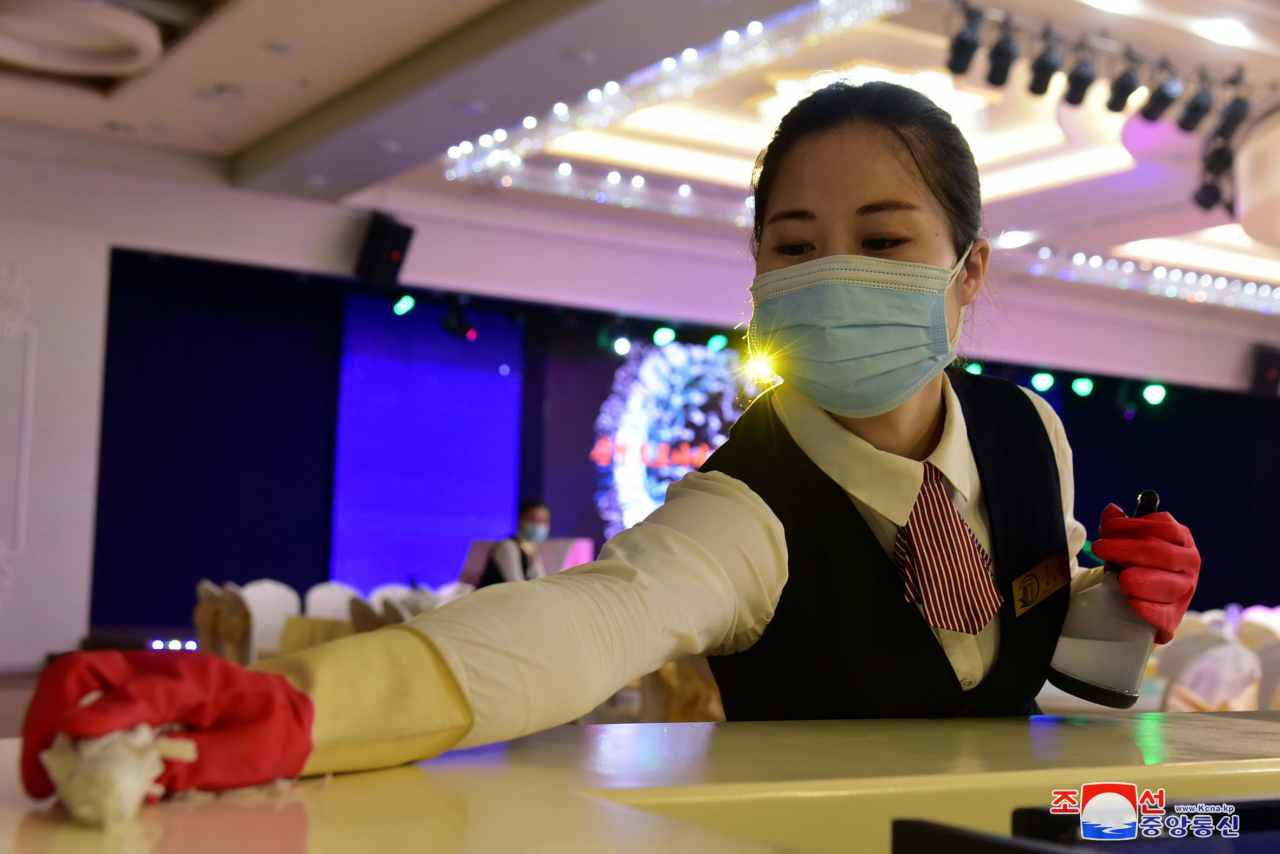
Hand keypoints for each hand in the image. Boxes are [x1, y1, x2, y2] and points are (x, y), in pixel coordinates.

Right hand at [22, 651, 312, 798]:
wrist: (291, 704)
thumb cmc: (273, 730)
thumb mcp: (248, 757)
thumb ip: (200, 768)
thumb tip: (147, 783)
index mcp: (199, 683)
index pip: (142, 693)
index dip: (103, 715)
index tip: (67, 737)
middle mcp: (165, 669)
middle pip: (89, 669)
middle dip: (51, 711)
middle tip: (39, 765)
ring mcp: (148, 674)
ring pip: (82, 677)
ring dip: (53, 718)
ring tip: (47, 768)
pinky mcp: (139, 687)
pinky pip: (92, 694)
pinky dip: (70, 721)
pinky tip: (69, 757)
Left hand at [1090, 504, 1200, 643]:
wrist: (1144, 597)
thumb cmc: (1137, 562)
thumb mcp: (1127, 541)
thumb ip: (1118, 526)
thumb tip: (1111, 510)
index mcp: (1181, 538)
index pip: (1165, 527)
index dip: (1135, 526)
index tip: (1108, 528)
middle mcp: (1189, 562)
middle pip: (1164, 554)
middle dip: (1129, 550)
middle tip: (1100, 549)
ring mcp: (1186, 590)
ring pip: (1169, 585)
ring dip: (1143, 580)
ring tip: (1121, 579)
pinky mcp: (1175, 616)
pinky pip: (1164, 614)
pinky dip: (1148, 608)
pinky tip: (1132, 601)